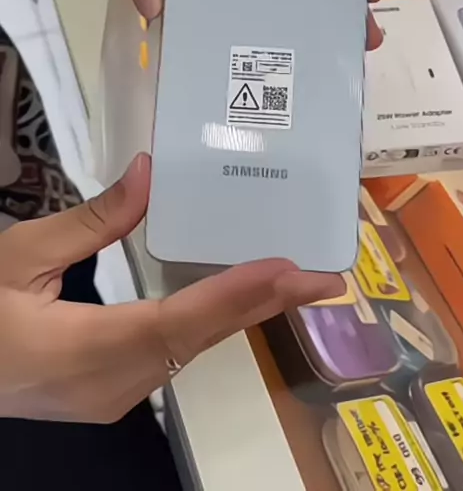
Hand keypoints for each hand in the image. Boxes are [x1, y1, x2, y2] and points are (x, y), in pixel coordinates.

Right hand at [0, 155, 341, 423]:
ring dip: (244, 314)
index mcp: (84, 351)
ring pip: (191, 351)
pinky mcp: (111, 394)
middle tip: (324, 278)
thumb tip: (148, 174)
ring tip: (294, 284)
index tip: (288, 271)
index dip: (235, 296)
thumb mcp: (22, 256)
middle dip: (265, 306)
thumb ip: (92, 221)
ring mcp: (113, 398)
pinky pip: (174, 356)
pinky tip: (237, 302)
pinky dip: (212, 325)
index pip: (176, 322)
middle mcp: (111, 386)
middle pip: (199, 340)